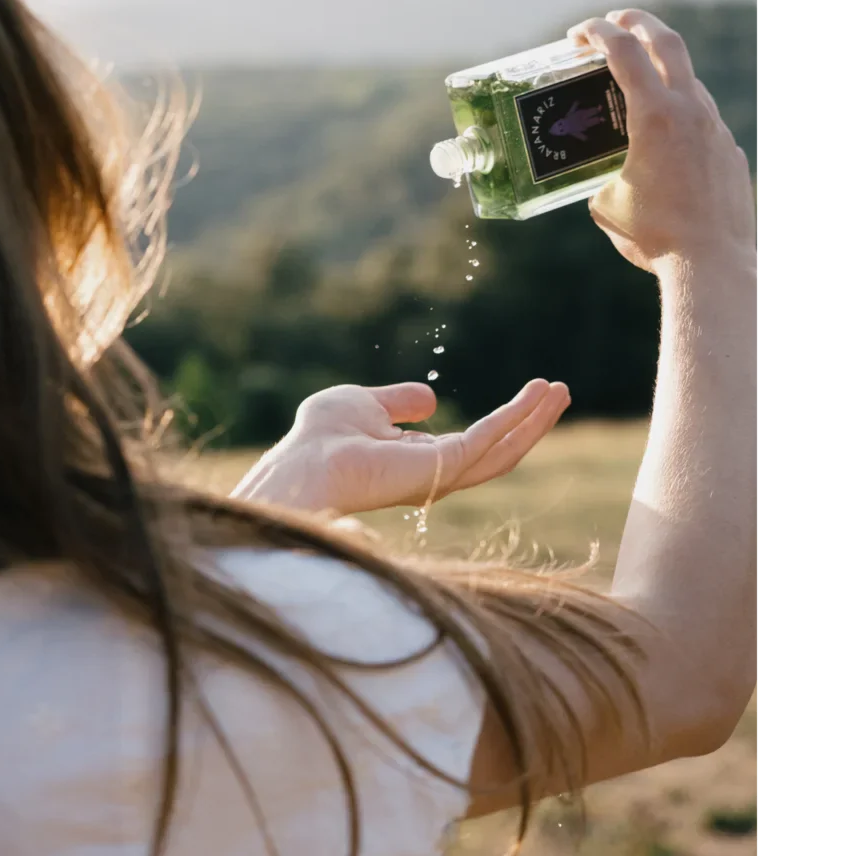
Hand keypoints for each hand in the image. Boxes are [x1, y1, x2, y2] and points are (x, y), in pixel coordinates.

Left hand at [229, 379, 569, 516]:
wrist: (306, 462)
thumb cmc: (323, 438)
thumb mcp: (367, 405)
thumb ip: (400, 402)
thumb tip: (432, 399)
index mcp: (419, 462)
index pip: (473, 445)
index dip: (503, 420)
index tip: (529, 393)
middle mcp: (436, 474)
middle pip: (499, 450)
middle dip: (530, 422)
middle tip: (559, 391)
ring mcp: (442, 475)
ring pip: (504, 449)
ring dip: (534, 419)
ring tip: (560, 389)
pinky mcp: (444, 468)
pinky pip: (491, 440)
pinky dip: (518, 416)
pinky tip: (536, 395)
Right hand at [567, 9, 757, 274]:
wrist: (710, 265)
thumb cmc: (654, 236)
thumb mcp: (608, 204)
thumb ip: (604, 179)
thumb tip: (605, 182)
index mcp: (655, 116)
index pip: (625, 52)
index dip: (598, 32)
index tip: (578, 33)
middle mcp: (691, 112)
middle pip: (669, 43)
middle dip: (639, 22)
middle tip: (616, 21)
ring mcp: (716, 130)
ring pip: (690, 85)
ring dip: (661, 78)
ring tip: (635, 96)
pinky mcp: (730, 154)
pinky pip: (703, 124)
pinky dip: (680, 121)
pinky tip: (664, 150)